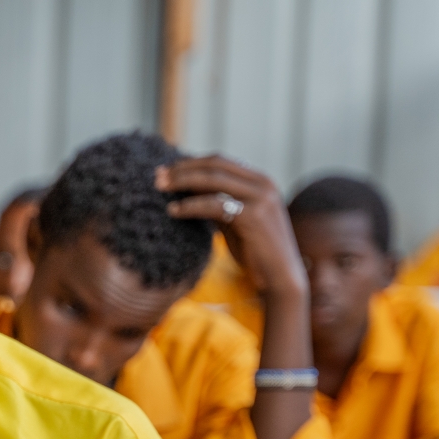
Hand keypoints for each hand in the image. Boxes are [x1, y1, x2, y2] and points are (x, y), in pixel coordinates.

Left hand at [156, 156, 307, 300]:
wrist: (280, 277)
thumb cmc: (255, 252)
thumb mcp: (234, 221)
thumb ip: (217, 203)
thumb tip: (188, 190)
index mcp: (260, 181)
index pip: (220, 161)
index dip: (192, 163)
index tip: (167, 170)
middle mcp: (263, 184)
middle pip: (216, 164)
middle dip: (183, 168)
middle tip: (158, 175)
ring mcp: (261, 198)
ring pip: (214, 179)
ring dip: (183, 180)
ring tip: (160, 187)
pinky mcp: (254, 216)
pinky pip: (215, 204)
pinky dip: (191, 205)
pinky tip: (173, 210)